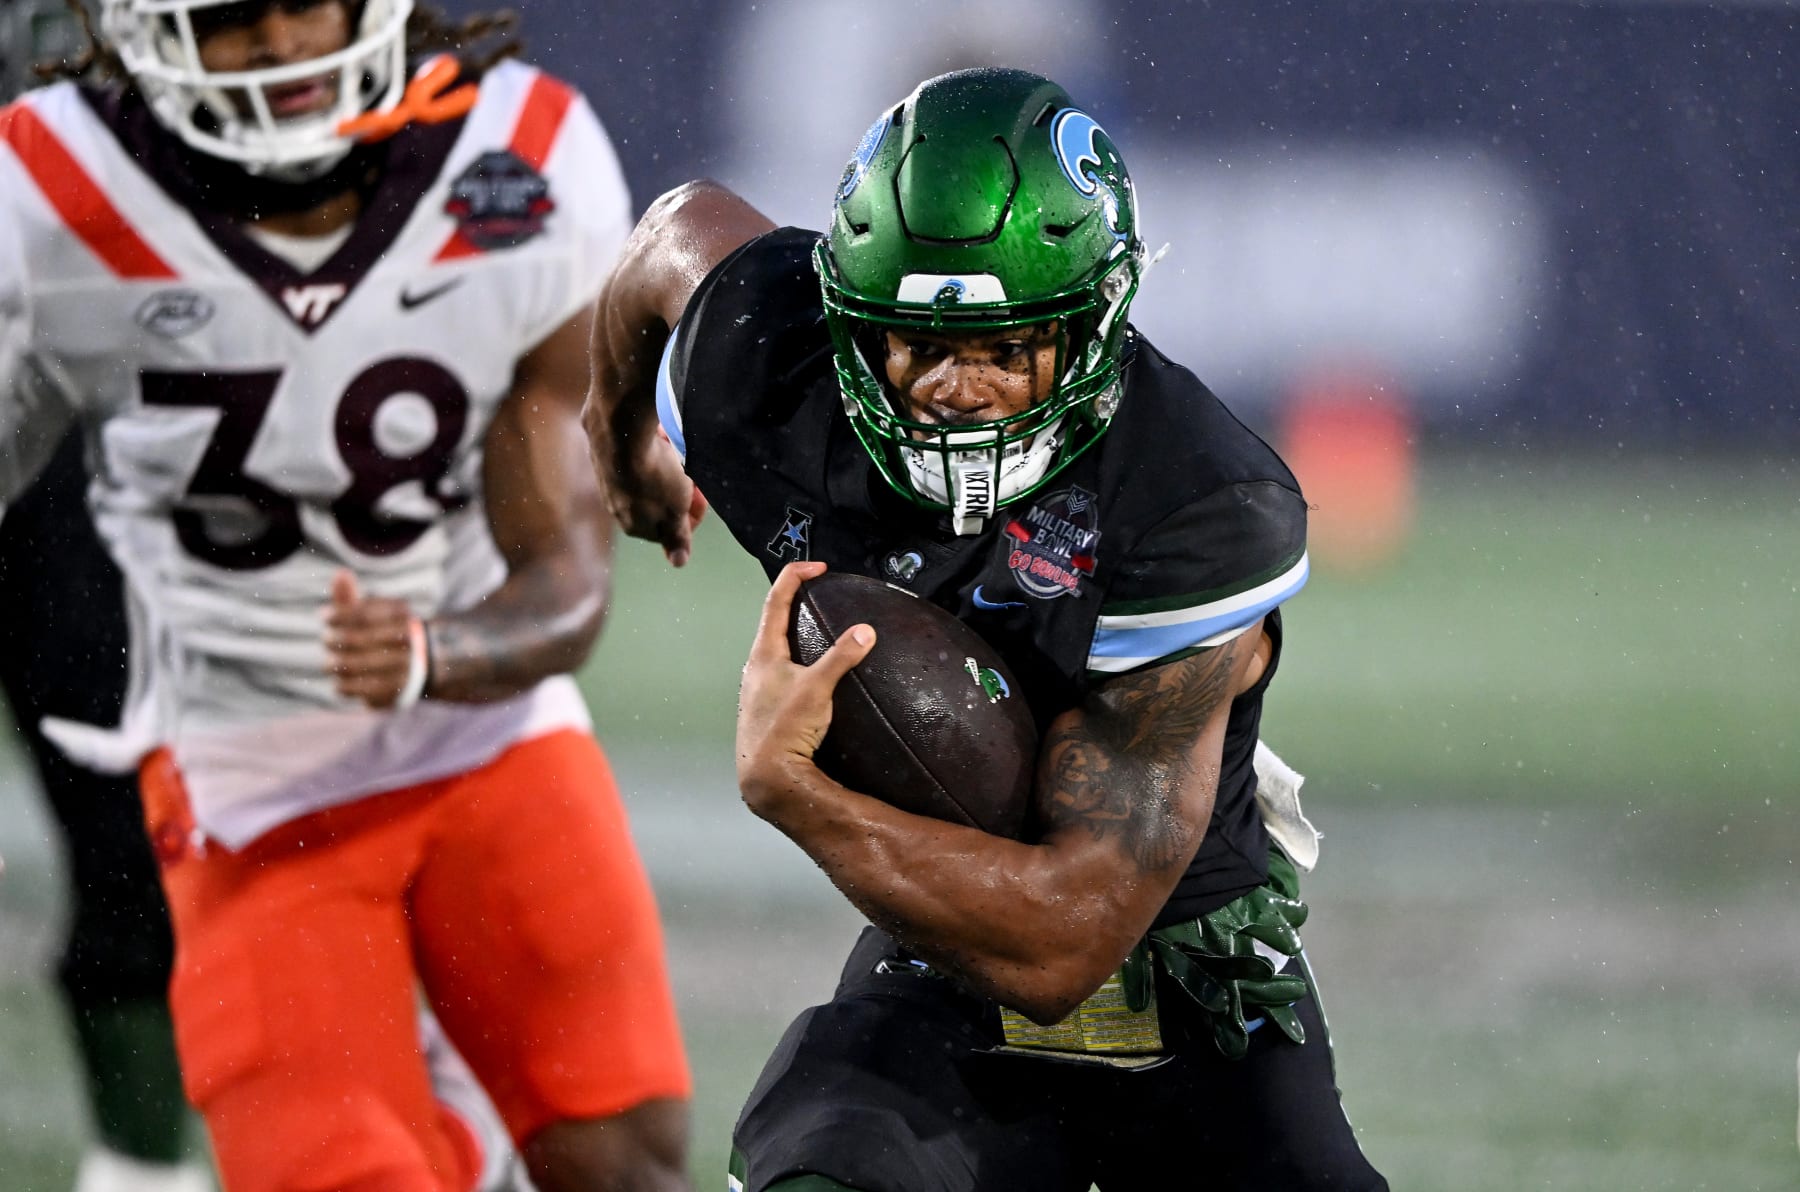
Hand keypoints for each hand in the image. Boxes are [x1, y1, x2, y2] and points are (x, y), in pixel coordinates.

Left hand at [324, 570, 420, 708]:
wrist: (419, 665)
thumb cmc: (383, 632)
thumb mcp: (372, 612)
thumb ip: (352, 597)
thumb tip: (341, 573)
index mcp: (401, 616)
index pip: (362, 614)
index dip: (338, 615)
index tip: (324, 617)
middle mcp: (407, 640)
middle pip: (356, 640)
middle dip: (334, 640)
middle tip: (326, 640)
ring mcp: (403, 668)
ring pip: (355, 665)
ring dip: (335, 665)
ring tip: (330, 664)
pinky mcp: (396, 691)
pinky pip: (359, 689)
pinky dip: (344, 685)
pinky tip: (340, 681)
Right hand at [586, 408, 706, 566]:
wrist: (620, 433)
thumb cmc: (653, 478)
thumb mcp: (674, 511)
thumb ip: (677, 537)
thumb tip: (678, 563)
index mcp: (634, 526)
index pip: (667, 532)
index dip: (689, 517)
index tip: (702, 498)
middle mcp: (616, 507)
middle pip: (657, 504)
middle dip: (679, 492)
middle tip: (693, 474)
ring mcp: (608, 481)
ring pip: (646, 479)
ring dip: (667, 470)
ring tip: (678, 453)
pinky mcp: (603, 455)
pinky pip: (635, 457)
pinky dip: (651, 452)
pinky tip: (659, 438)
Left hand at [735, 561, 875, 820]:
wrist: (767, 774)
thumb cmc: (785, 728)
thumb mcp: (818, 688)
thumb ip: (842, 657)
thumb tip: (865, 631)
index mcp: (764, 653)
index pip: (775, 600)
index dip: (795, 576)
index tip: (818, 567)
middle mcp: (756, 667)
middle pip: (772, 623)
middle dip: (794, 604)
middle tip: (818, 595)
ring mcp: (758, 689)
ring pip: (776, 651)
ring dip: (795, 636)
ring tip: (819, 634)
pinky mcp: (765, 708)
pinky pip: (782, 674)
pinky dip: (798, 664)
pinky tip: (814, 679)